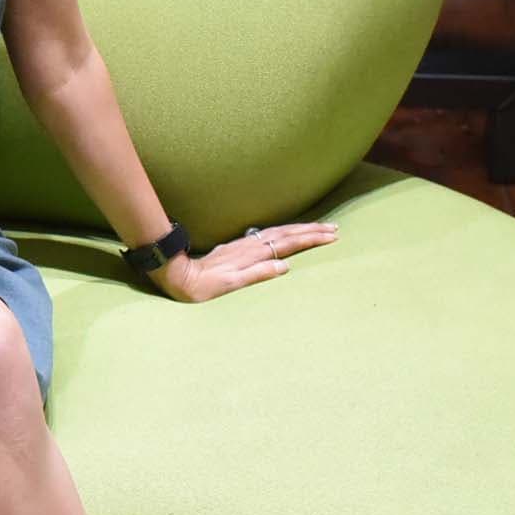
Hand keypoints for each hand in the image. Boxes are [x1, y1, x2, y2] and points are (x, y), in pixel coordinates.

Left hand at [156, 220, 336, 303]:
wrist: (181, 277)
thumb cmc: (205, 285)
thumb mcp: (231, 284)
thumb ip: (258, 274)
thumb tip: (284, 266)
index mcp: (253, 255)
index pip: (289, 243)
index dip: (311, 239)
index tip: (332, 236)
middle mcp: (251, 246)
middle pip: (287, 234)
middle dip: (312, 231)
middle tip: (334, 228)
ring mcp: (245, 245)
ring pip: (279, 232)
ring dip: (300, 229)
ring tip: (318, 228)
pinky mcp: (238, 247)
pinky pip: (268, 235)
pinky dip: (284, 233)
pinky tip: (286, 233)